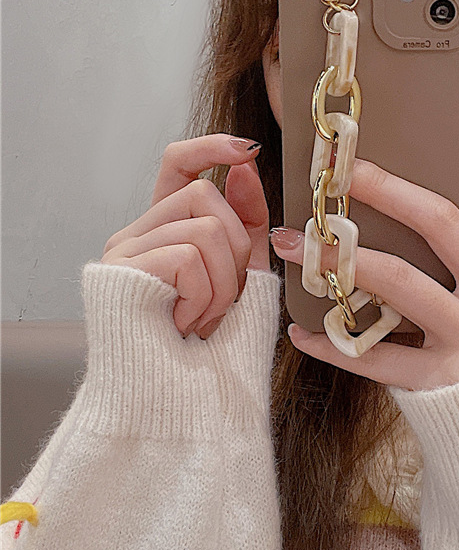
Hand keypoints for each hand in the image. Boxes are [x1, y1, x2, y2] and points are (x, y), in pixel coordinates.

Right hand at [100, 134, 269, 338]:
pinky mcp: (120, 270)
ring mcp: (125, 250)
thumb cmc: (214, 346)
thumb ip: (247, 221)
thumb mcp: (244, 273)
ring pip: (204, 226)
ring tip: (205, 318)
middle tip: (226, 298)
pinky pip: (187, 257)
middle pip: (204, 193)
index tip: (247, 149)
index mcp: (167, 229)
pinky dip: (203, 297)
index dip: (210, 146)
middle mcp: (139, 232)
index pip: (177, 163)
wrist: (186, 402)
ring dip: (224, 283)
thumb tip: (244, 166)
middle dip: (238, 248)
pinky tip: (185, 324)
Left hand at [270, 65, 458, 390]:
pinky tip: (301, 329)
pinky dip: (334, 343)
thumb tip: (414, 206)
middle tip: (343, 168)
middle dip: (390, 189)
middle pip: (446, 225)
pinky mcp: (443, 385)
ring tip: (295, 239)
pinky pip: (376, 356)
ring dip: (341, 258)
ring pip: (401, 283)